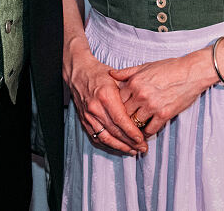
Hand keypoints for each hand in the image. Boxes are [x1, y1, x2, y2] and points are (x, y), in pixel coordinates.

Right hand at [63, 39, 146, 154]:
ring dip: (119, 147)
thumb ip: (130, 91)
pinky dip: (107, 145)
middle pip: (114, 131)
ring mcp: (88, 116)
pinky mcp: (84, 120)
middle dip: (129, 142)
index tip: (142, 139)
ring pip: (105, 137)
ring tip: (132, 150)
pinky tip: (118, 147)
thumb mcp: (118, 78)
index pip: (120, 119)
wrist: (79, 72)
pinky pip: (96, 137)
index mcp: (106, 96)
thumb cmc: (100, 73)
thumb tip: (145, 105)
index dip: (131, 132)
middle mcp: (95, 108)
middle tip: (142, 148)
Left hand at [110, 47, 215, 136]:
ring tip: (135, 130)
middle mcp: (141, 94)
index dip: (117, 107)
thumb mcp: (146, 66)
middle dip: (124, 119)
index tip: (118, 112)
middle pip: (124, 114)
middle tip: (124, 125)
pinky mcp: (164, 114)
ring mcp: (152, 105)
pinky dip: (147, 133)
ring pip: (135, 123)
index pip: (117, 100)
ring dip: (135, 127)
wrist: (192, 71)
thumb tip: (110, 74)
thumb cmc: (170, 67)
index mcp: (135, 82)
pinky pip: (150, 129)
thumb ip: (127, 72)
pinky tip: (146, 132)